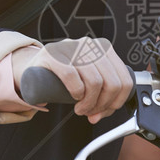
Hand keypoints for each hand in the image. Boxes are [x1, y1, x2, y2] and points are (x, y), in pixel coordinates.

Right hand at [12, 37, 133, 122]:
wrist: (34, 68)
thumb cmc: (63, 76)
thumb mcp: (87, 83)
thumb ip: (100, 98)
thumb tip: (100, 115)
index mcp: (104, 49)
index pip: (125, 79)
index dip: (118, 101)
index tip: (107, 110)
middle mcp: (90, 44)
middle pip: (112, 83)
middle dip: (103, 105)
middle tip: (91, 112)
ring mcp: (71, 47)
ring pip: (95, 82)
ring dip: (89, 103)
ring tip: (81, 109)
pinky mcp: (53, 54)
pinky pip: (72, 77)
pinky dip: (76, 93)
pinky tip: (74, 97)